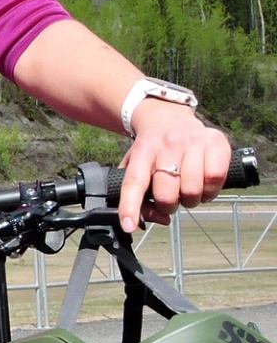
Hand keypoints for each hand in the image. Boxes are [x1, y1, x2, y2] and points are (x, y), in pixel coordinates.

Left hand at [117, 105, 233, 232]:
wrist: (169, 117)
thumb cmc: (152, 149)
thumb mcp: (135, 164)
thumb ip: (137, 194)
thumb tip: (155, 220)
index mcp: (142, 150)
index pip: (134, 181)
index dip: (130, 206)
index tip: (128, 225)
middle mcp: (167, 144)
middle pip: (167, 193)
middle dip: (168, 205)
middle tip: (170, 199)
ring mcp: (192, 141)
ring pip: (192, 190)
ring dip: (191, 200)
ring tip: (187, 189)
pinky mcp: (216, 142)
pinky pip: (215, 179)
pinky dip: (211, 190)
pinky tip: (204, 184)